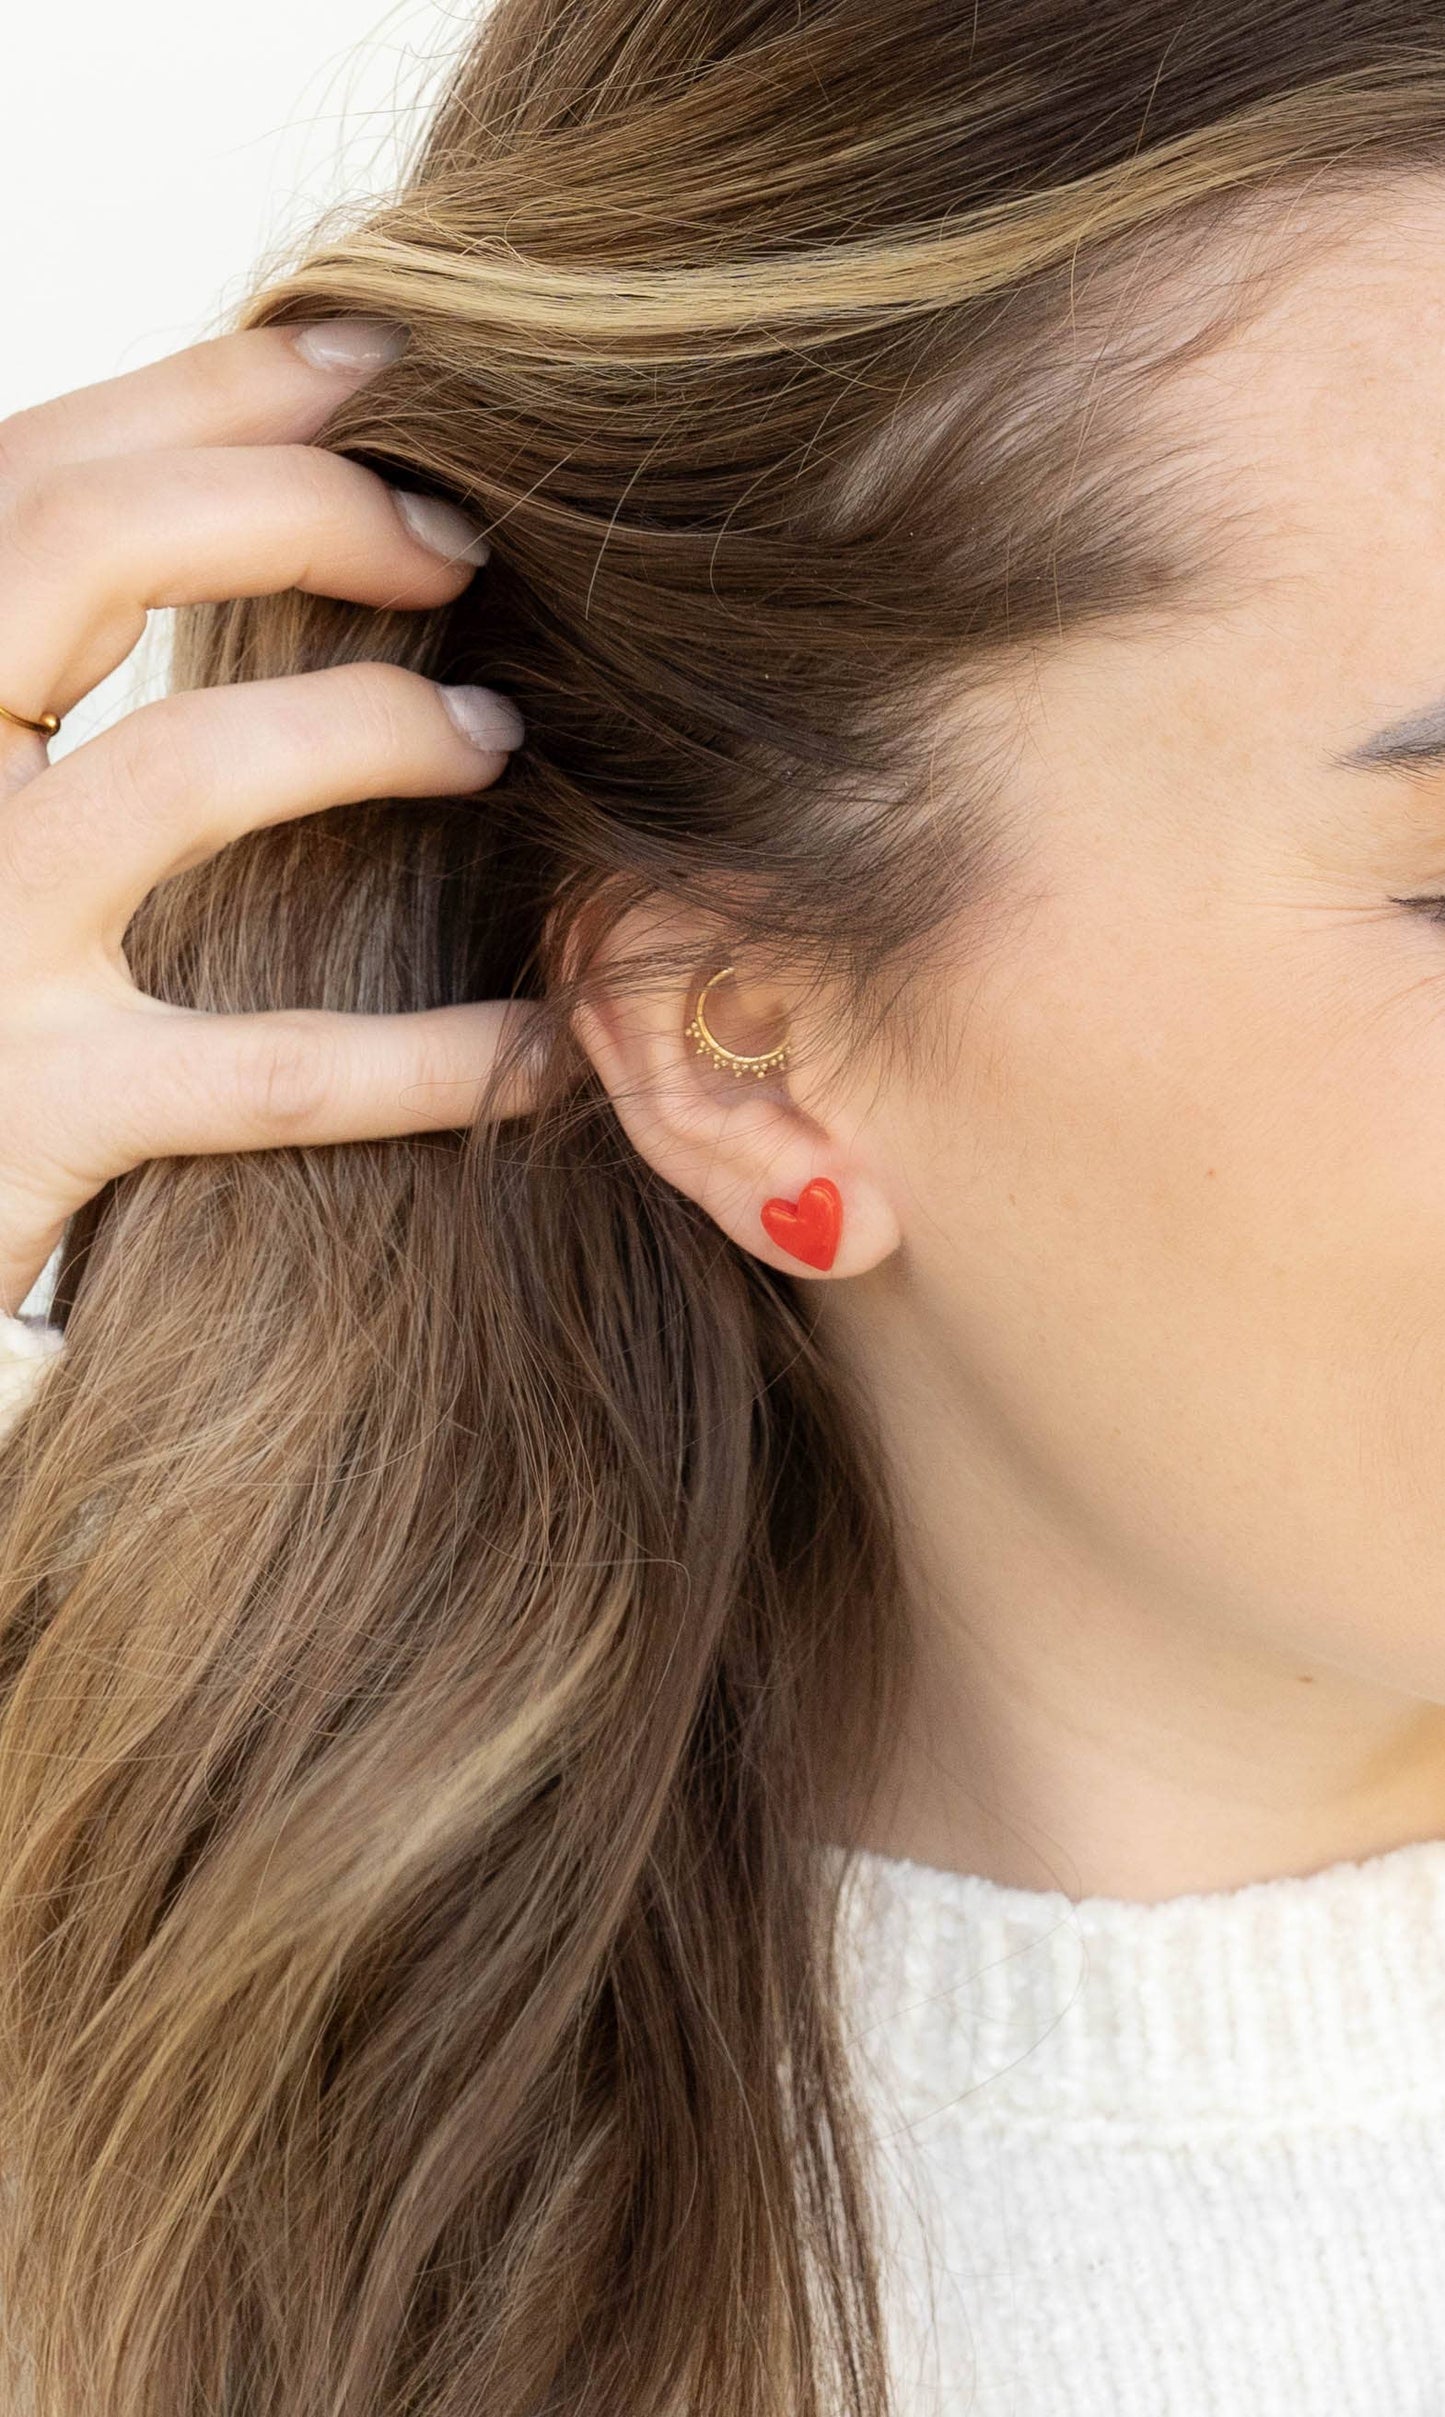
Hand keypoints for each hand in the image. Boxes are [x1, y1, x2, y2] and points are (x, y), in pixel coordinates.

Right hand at [0, 317, 538, 1318]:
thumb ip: (57, 676)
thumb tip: (256, 517)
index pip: (30, 480)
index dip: (201, 393)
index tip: (368, 361)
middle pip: (79, 554)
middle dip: (294, 507)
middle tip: (459, 541)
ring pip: (172, 773)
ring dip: (365, 730)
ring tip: (497, 743)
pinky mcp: (27, 1115)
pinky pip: (267, 1072)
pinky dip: (433, 1059)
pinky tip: (550, 1045)